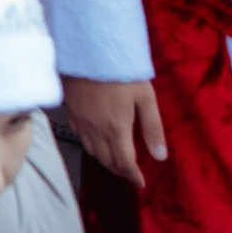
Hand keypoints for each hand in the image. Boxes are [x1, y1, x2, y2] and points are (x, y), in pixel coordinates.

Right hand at [63, 74, 167, 190]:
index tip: (140, 183)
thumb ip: (153, 128)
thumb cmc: (120, 71)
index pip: (124, 163)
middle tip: (129, 173)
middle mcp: (96, 130)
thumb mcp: (145, 97)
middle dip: (119, 170)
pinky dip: (89, 144)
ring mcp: (81, 120)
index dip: (133, 176)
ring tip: (114, 160)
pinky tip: (94, 138)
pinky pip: (79, 135)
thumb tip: (160, 157)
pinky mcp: (71, 109)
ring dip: (104, 159)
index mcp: (116, 129)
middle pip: (106, 160)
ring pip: (91, 150)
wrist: (87, 48)